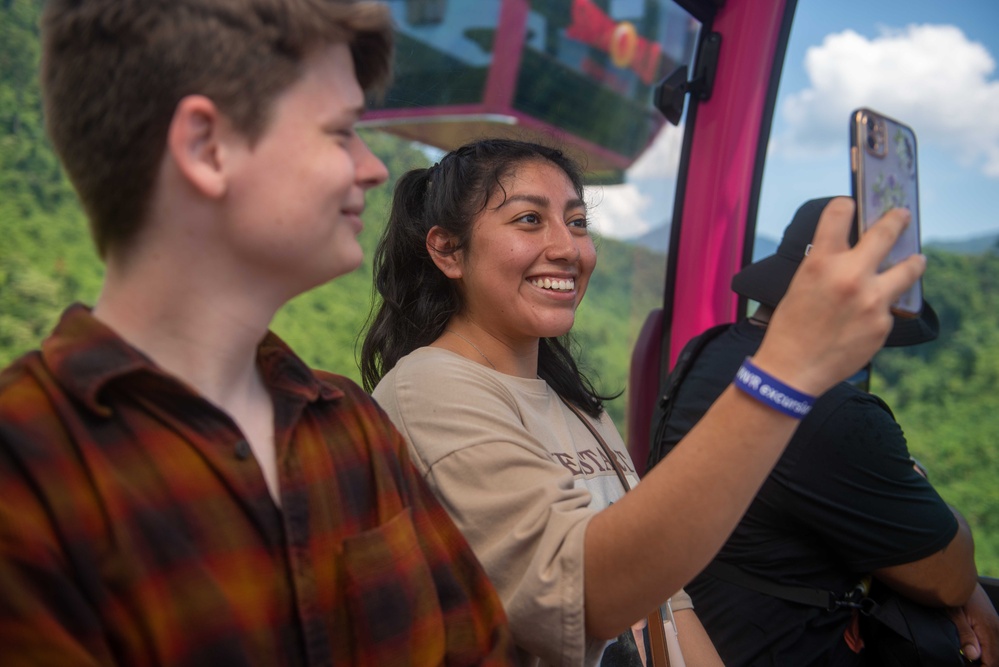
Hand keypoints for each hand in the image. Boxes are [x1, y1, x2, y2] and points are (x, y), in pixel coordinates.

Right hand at [754, 197, 924, 395]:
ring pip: (908, 269)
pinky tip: (869, 315)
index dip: (845, 206)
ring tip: (916, 260)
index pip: (839, 213)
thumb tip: (852, 252)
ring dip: (913, 262)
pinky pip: (890, 307)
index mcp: (821, 261)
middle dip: (897, 220)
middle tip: (903, 215)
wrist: (792, 370)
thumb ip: (826, 265)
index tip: (851, 206)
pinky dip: (883, 307)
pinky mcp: (883, 324)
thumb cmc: (789, 328)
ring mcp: (872, 300)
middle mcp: (850, 275)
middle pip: (885, 232)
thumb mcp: (800, 285)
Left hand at [948, 584, 998, 664]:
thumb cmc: (953, 592)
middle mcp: (997, 629)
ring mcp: (996, 626)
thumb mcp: (954, 613)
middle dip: (982, 666)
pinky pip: (992, 644)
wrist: (957, 574)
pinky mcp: (991, 623)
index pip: (993, 662)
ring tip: (965, 661)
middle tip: (964, 664)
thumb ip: (965, 635)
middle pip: (996, 659)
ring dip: (983, 660)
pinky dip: (984, 652)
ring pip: (995, 653)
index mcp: (989, 629)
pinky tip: (969, 653)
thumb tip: (973, 656)